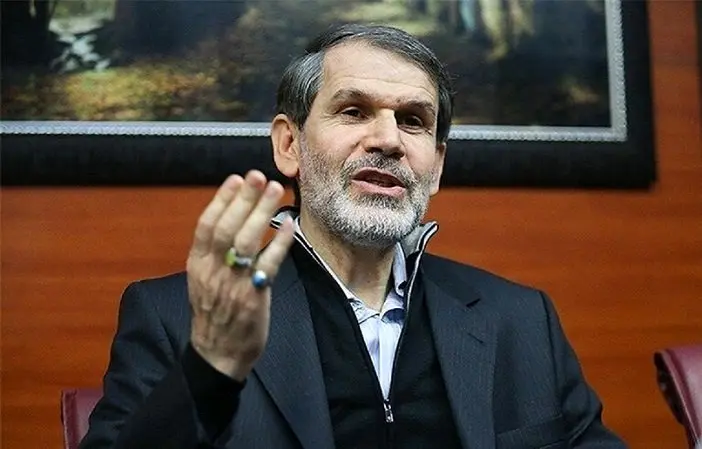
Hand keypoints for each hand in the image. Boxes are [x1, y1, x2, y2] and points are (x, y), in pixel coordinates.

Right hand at [186, 170, 294, 380]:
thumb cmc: (214, 314)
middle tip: (258, 176)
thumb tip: (229, 219)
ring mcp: (233, 285)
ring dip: (262, 213)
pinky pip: (269, 265)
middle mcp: (213, 272)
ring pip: (247, 242)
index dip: (221, 201)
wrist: (218, 355)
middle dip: (243, 200)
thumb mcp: (202, 281)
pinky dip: (279, 243)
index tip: (235, 179)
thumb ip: (212, 253)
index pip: (206, 226)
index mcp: (198, 266)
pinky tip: (289, 225)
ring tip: (274, 190)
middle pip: (227, 228)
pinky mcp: (254, 297)